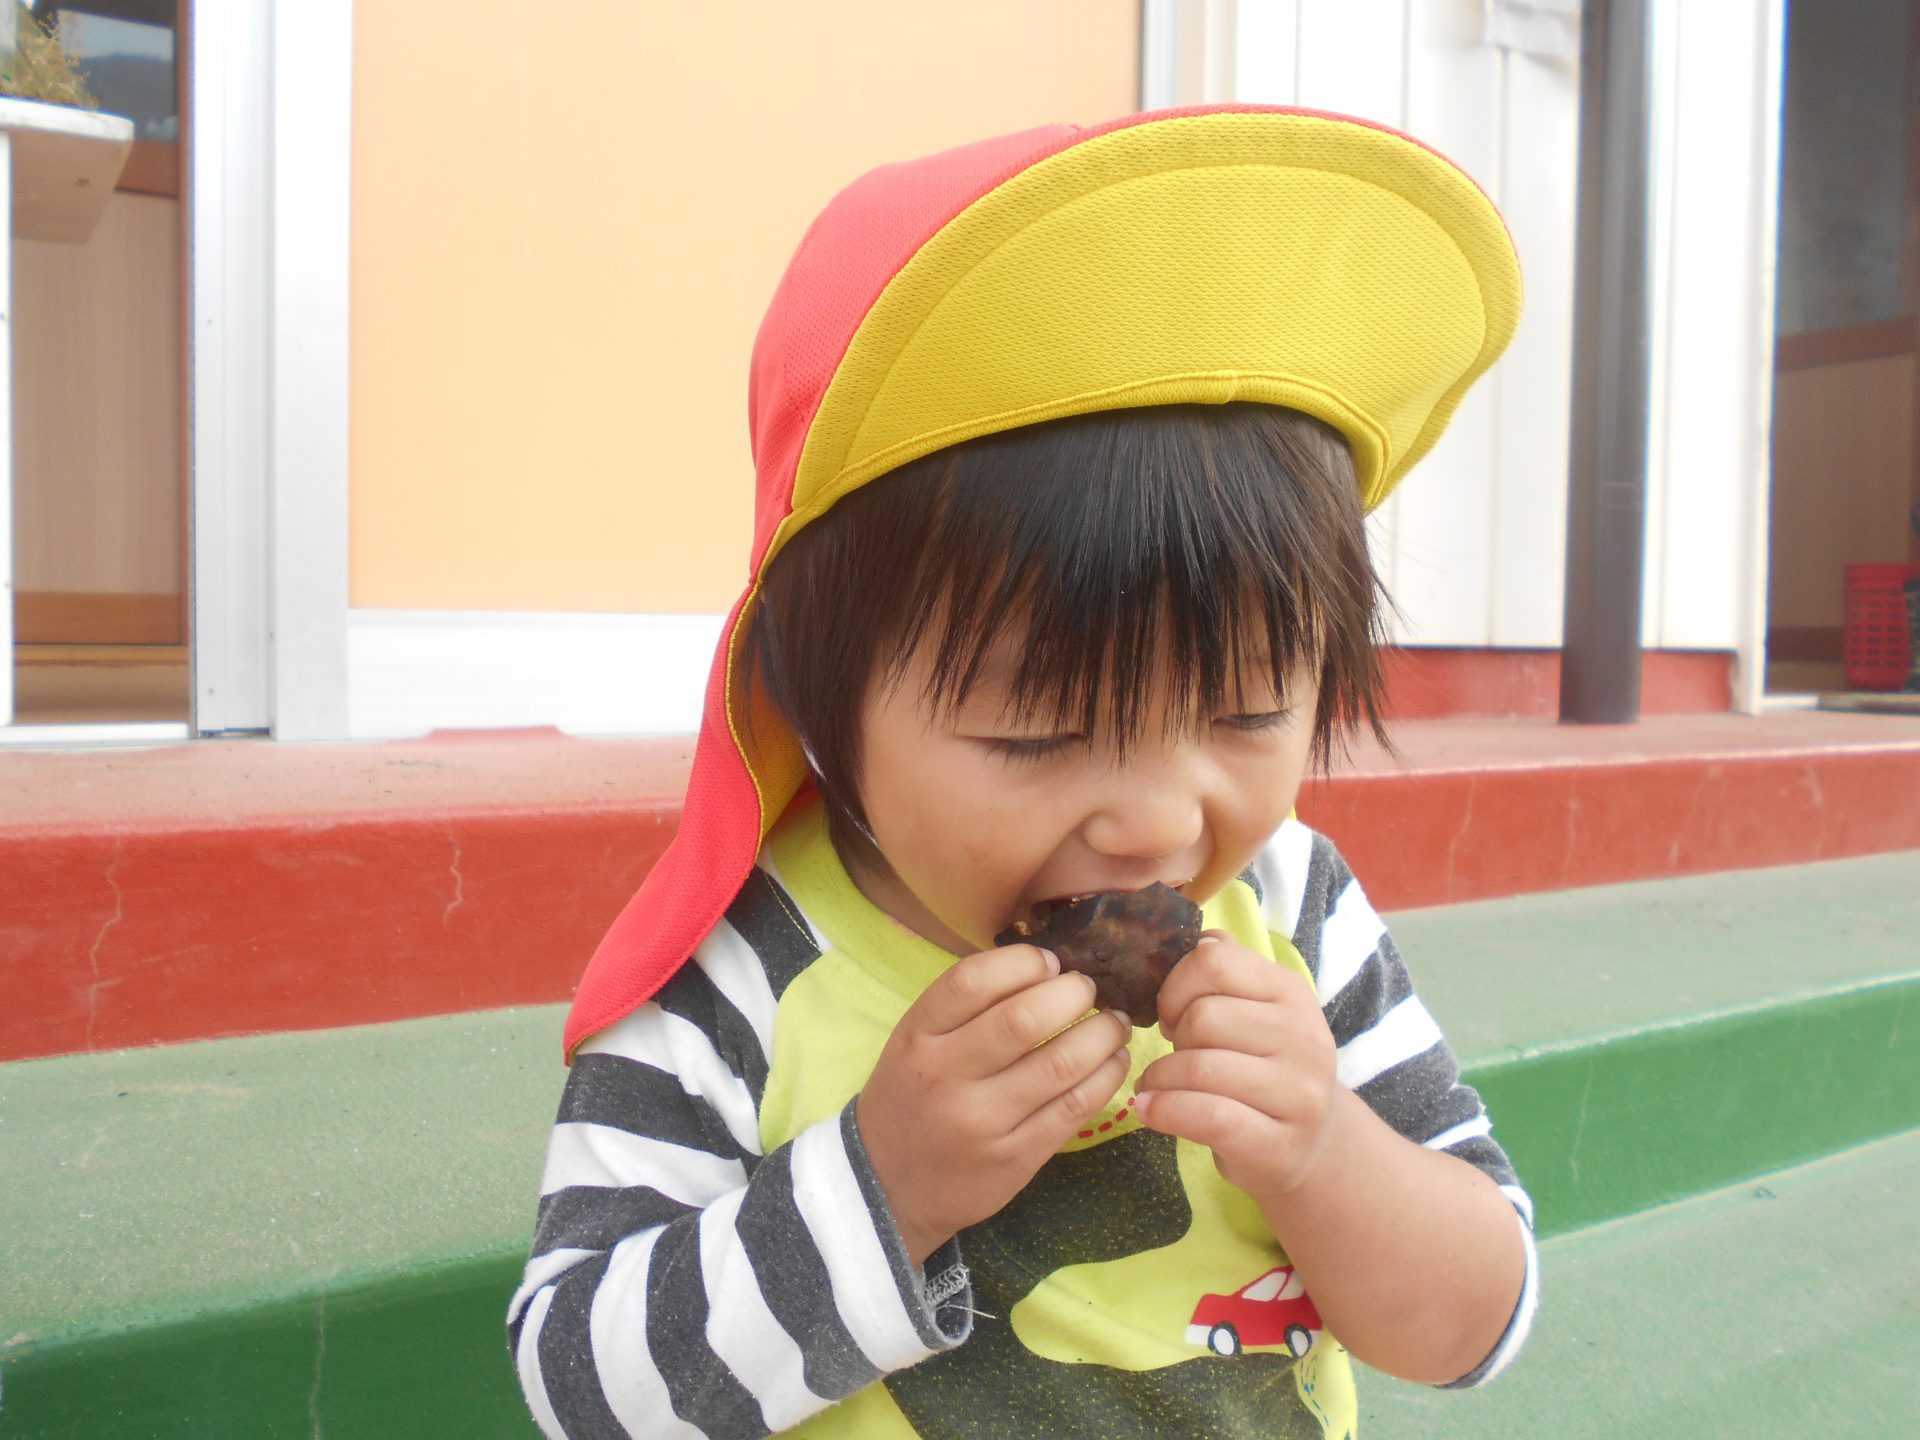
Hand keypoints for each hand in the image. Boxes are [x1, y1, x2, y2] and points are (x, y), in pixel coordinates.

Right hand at [856, 944, 1131, 1265]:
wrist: (888, 1186)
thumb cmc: (910, 1100)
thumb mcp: (914, 1045)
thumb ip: (965, 1010)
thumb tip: (1047, 970)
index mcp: (918, 1037)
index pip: (973, 981)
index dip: (1023, 962)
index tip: (1051, 962)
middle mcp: (946, 1076)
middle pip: (1023, 1020)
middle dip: (1073, 994)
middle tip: (1089, 990)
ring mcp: (982, 1121)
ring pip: (1061, 1064)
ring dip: (1101, 1035)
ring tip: (1114, 1025)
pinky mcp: (1014, 1158)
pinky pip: (1073, 1109)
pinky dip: (1104, 1078)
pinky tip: (1114, 1062)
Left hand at [1132, 933, 1340, 1205]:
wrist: (1312, 1145)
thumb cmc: (1265, 1070)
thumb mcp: (1257, 1012)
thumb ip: (1227, 971)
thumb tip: (1199, 937)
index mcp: (1291, 992)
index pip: (1214, 962)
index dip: (1176, 985)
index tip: (1171, 1013)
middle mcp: (1304, 1037)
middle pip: (1203, 1017)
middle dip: (1171, 1038)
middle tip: (1172, 1055)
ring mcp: (1298, 1094)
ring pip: (1199, 1068)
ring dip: (1159, 1078)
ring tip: (1154, 1086)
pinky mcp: (1279, 1144)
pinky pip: (1206, 1116)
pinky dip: (1165, 1111)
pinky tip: (1149, 1111)